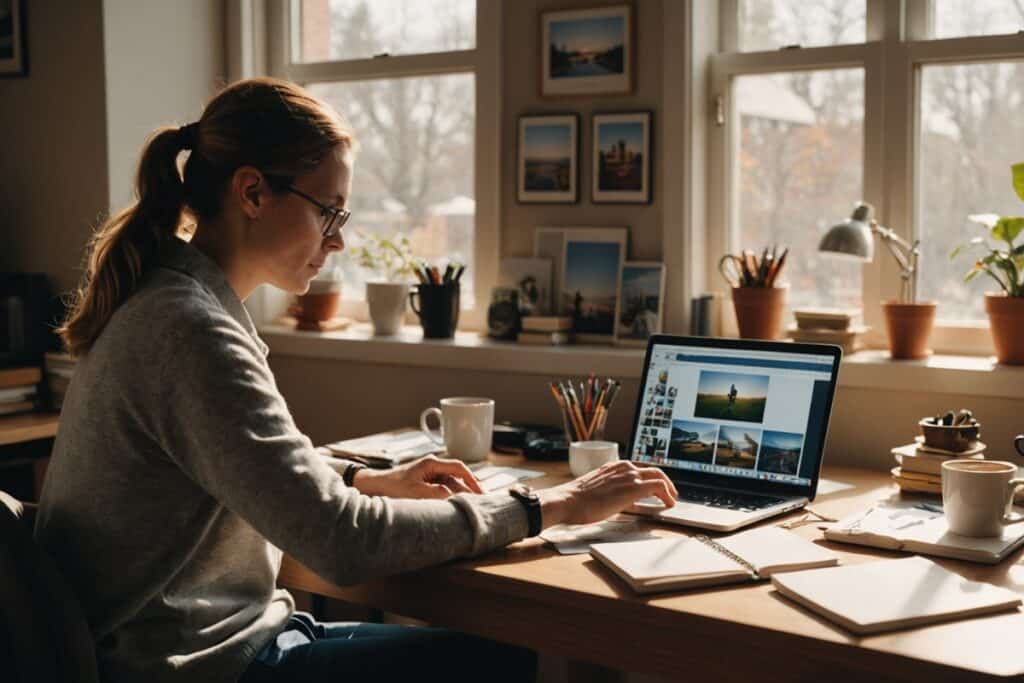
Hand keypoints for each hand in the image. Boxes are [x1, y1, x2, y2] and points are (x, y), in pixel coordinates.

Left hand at [351, 455, 483, 499]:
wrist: (374, 487)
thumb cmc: (392, 486)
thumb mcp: (415, 491)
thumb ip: (436, 493)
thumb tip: (454, 497)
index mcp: (432, 463)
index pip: (459, 467)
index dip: (472, 479)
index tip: (482, 491)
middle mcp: (432, 466)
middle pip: (457, 476)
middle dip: (470, 488)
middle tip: (483, 500)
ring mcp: (429, 474)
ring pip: (451, 484)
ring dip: (461, 493)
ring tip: (473, 505)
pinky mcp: (425, 483)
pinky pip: (443, 489)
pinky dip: (451, 496)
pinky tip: (456, 505)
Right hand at [536, 460, 676, 527]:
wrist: (568, 500)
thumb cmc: (577, 500)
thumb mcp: (597, 489)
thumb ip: (610, 490)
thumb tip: (620, 500)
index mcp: (614, 467)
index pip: (639, 469)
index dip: (651, 479)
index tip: (655, 489)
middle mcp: (624, 468)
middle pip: (653, 470)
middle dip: (665, 481)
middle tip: (670, 493)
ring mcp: (630, 476)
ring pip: (659, 476)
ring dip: (669, 488)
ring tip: (672, 499)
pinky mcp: (634, 488)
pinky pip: (659, 486)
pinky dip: (667, 494)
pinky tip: (669, 504)